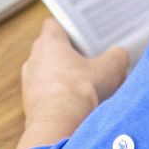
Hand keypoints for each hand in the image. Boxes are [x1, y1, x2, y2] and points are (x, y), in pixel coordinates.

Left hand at [14, 19, 129, 148]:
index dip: (68, 30)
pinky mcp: (28, 103)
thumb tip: (120, 56)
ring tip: (84, 90)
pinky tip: (74, 108)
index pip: (53, 26)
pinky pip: (44, 96)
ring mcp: (29, 82)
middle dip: (69, 58)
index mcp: (49, 42)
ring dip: (62, 80)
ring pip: (47, 75)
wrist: (59, 123)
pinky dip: (57, 99)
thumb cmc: (80, 90)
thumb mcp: (109, 69)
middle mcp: (34, 59)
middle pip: (51, 51)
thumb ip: (117, 57)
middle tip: (89, 64)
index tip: (81, 37)